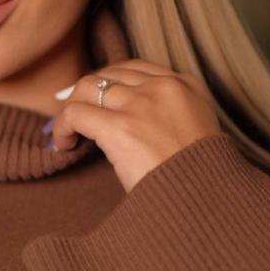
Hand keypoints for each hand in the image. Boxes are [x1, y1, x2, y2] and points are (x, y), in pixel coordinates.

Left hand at [49, 7, 224, 192]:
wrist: (207, 201)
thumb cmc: (201, 181)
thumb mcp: (196, 136)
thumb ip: (169, 120)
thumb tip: (132, 128)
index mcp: (186, 86)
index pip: (134, 70)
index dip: (108, 84)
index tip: (94, 100)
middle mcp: (163, 88)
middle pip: (108, 75)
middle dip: (85, 94)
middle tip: (74, 117)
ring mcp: (141, 105)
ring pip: (87, 88)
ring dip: (71, 110)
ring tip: (69, 136)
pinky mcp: (121, 128)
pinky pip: (75, 113)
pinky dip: (62, 127)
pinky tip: (64, 145)